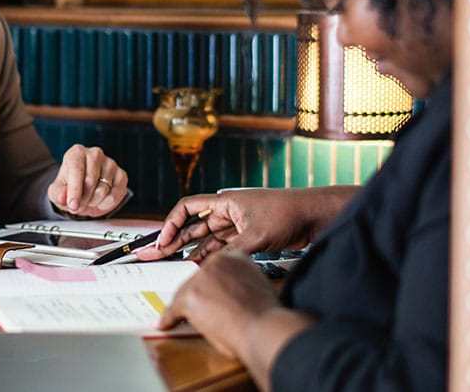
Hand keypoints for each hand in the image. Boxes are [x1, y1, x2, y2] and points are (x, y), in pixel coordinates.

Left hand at [46, 145, 128, 216]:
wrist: (83, 190)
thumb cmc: (69, 187)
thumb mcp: (57, 192)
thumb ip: (57, 194)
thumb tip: (62, 198)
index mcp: (76, 153)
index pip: (77, 170)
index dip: (74, 190)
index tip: (72, 205)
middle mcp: (95, 154)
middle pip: (90, 181)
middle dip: (83, 199)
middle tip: (78, 205)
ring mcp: (110, 163)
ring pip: (103, 190)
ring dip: (93, 202)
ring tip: (88, 200)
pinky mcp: (121, 175)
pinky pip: (115, 195)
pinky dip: (106, 204)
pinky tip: (99, 201)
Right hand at [134, 187, 351, 261]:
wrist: (315, 215)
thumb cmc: (288, 214)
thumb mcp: (257, 235)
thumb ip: (231, 251)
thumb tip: (209, 266)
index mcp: (225, 202)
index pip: (187, 208)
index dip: (171, 224)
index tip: (162, 241)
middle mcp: (227, 211)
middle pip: (192, 225)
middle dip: (172, 239)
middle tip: (154, 254)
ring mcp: (236, 224)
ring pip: (205, 237)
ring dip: (189, 249)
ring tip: (171, 262)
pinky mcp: (246, 236)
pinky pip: (220, 246)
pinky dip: (208, 254)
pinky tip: (197, 264)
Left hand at [157, 251, 314, 389]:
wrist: (263, 327)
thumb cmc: (265, 315)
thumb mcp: (257, 286)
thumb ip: (241, 283)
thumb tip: (229, 294)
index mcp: (235, 256)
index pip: (213, 268)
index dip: (210, 285)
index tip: (208, 294)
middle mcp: (216, 261)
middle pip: (196, 279)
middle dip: (197, 296)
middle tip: (200, 310)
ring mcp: (201, 277)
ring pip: (184, 293)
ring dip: (185, 308)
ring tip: (187, 318)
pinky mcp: (191, 295)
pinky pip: (174, 309)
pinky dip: (170, 318)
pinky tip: (167, 323)